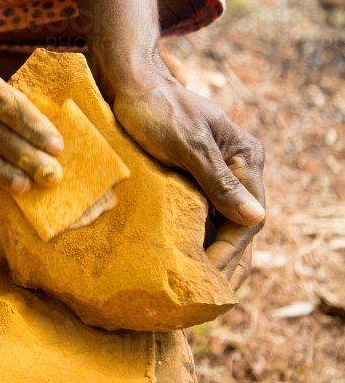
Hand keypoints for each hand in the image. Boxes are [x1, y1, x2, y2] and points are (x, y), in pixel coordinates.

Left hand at [110, 61, 264, 288]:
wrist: (127, 83)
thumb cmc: (155, 109)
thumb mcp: (187, 145)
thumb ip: (218, 181)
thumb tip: (256, 218)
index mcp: (245, 157)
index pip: (248, 217)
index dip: (231, 251)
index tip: (212, 278)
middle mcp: (235, 167)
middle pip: (238, 225)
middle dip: (227, 262)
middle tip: (212, 298)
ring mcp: (212, 172)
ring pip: (219, 223)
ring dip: (210, 254)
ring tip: (198, 289)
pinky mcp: (189, 176)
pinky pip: (198, 214)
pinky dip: (193, 238)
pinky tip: (181, 261)